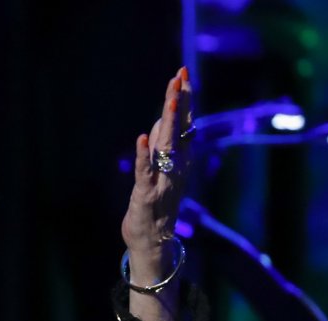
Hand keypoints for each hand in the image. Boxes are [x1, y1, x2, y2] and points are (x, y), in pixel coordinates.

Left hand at [121, 67, 191, 275]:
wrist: (153, 239)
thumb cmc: (157, 202)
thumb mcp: (161, 167)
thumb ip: (163, 142)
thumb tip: (166, 115)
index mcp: (181, 158)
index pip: (185, 122)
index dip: (184, 98)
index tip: (183, 73)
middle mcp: (176, 166)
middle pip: (179, 128)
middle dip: (179, 101)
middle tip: (180, 75)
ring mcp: (163, 179)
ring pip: (167, 146)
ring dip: (169, 122)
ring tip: (170, 99)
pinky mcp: (146, 193)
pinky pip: (145, 171)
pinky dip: (143, 154)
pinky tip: (142, 138)